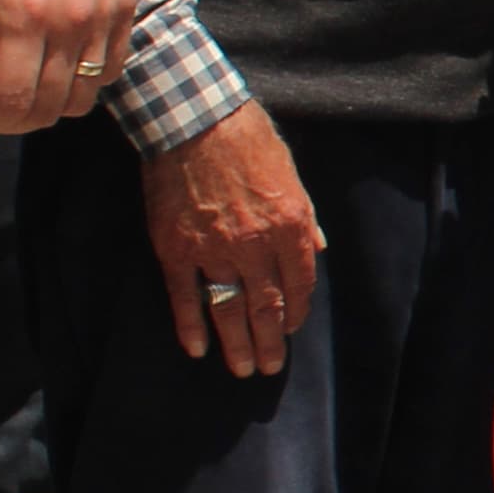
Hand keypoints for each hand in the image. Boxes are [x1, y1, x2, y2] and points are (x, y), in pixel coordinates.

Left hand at [0, 0, 136, 133]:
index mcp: (24, 11)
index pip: (11, 96)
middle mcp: (71, 21)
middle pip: (47, 105)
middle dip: (12, 123)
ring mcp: (106, 17)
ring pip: (83, 96)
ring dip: (49, 108)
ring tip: (24, 95)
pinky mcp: (128, 9)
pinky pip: (111, 69)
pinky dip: (83, 83)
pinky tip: (57, 70)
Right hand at [145, 102, 322, 378]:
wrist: (195, 122)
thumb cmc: (249, 142)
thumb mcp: (292, 176)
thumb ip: (304, 219)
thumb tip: (317, 249)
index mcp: (289, 226)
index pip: (299, 283)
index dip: (297, 311)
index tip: (291, 328)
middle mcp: (255, 245)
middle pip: (266, 305)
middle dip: (270, 341)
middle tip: (270, 367)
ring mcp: (213, 250)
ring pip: (228, 308)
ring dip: (237, 343)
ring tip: (243, 369)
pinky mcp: (176, 249)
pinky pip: (184, 297)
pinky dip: (190, 326)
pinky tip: (198, 349)